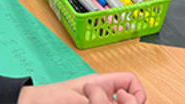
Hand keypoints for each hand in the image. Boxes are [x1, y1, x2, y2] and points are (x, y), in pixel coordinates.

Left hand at [17, 72, 145, 103]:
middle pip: (128, 100)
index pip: (132, 82)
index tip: (125, 101)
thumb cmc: (48, 98)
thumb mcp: (78, 97)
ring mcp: (95, 103)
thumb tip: (119, 100)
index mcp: (103, 84)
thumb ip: (100, 100)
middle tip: (97, 102)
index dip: (136, 92)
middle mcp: (103, 96)